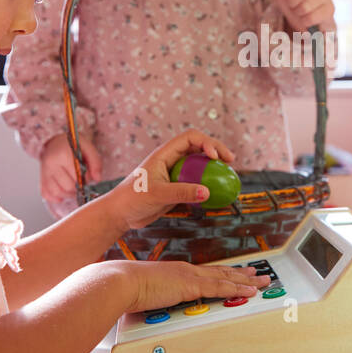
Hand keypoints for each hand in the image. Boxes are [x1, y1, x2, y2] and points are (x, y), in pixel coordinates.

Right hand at [40, 132, 101, 201]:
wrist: (54, 141)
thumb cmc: (71, 145)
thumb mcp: (87, 147)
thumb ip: (95, 162)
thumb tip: (97, 179)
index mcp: (62, 154)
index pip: (77, 176)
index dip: (85, 179)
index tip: (87, 175)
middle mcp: (50, 164)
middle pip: (67, 186)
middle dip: (78, 187)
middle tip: (81, 181)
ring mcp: (44, 173)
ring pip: (57, 192)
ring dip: (69, 194)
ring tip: (75, 187)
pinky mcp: (41, 180)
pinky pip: (47, 195)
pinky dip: (57, 197)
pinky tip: (64, 191)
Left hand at [105, 129, 237, 230]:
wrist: (120, 214)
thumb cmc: (132, 199)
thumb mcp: (158, 194)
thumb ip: (182, 192)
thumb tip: (207, 191)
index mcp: (165, 154)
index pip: (190, 138)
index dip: (206, 142)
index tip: (216, 157)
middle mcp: (171, 160)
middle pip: (198, 147)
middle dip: (216, 150)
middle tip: (231, 161)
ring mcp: (175, 174)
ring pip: (199, 164)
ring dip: (214, 167)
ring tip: (228, 174)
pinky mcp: (176, 187)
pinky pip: (196, 182)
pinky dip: (208, 184)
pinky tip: (217, 193)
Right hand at [113, 260, 267, 314]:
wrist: (121, 282)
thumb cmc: (127, 288)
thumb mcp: (146, 292)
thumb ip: (156, 297)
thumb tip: (155, 305)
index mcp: (178, 271)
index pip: (207, 272)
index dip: (224, 273)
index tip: (237, 273)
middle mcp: (187, 271)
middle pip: (221, 272)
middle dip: (242, 274)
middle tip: (258, 274)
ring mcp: (190, 277)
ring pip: (225, 278)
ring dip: (246, 281)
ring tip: (261, 282)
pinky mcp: (190, 286)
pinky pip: (219, 288)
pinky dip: (236, 289)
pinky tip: (248, 291)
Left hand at [258, 0, 334, 32]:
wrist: (309, 19)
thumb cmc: (294, 3)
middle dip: (292, 4)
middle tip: (294, 5)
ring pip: (304, 7)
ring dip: (298, 13)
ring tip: (301, 12)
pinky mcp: (330, 9)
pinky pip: (311, 17)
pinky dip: (305, 21)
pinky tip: (308, 19)